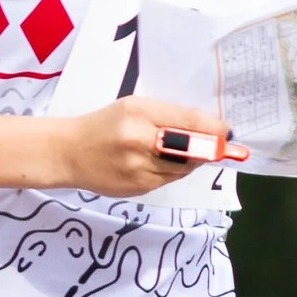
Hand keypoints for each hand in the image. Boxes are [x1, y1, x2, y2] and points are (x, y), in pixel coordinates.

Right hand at [50, 95, 238, 197]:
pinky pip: (169, 180)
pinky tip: (160, 162)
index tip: (227, 131)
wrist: (69, 154)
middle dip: (208, 148)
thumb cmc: (104, 125)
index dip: (213, 129)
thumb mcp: (134, 108)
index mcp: (138, 114)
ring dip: (192, 161)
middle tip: (216, 144)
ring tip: (182, 151)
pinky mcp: (139, 189)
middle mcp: (139, 142)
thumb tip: (209, 129)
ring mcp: (139, 169)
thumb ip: (169, 116)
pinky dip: (174, 171)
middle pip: (191, 149)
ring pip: (184, 168)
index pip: (187, 122)